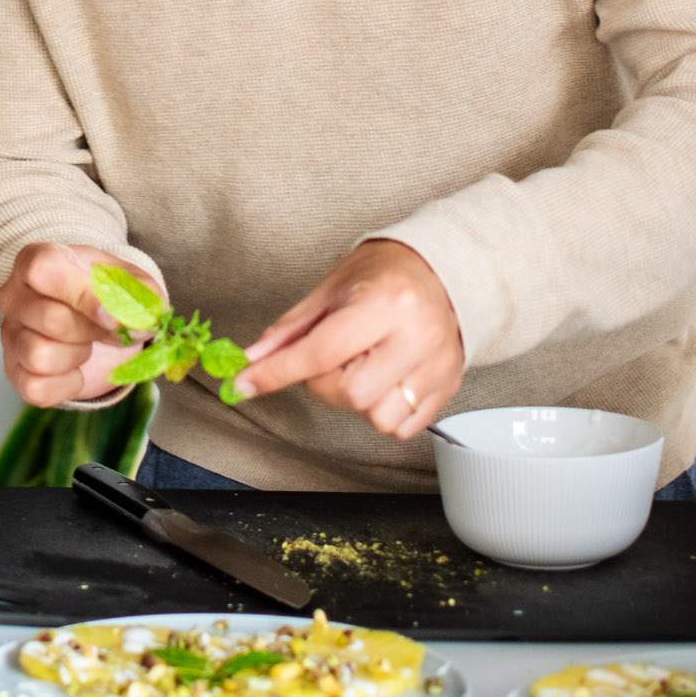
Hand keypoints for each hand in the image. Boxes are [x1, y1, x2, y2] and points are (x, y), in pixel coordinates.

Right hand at [0, 243, 158, 406]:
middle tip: (107, 327)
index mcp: (37, 260)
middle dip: (93, 331)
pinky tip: (76, 367)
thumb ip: (138, 296)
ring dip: (78, 356)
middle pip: (52, 320)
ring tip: (86, 344)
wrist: (100, 321)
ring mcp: (10, 335)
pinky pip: (37, 388)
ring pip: (40, 356)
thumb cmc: (108, 293)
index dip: (84, 296)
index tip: (113, 315)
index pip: (43, 270)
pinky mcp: (15, 372)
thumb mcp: (132, 283)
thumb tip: (133, 321)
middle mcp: (14, 296)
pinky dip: (67, 384)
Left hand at [237, 240, 463, 439]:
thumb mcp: (330, 289)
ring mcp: (437, 365)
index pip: (321, 353)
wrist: (440, 269)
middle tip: (329, 359)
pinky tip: (383, 379)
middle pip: (351, 393)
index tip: (246, 383)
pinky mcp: (449, 386)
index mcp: (386, 304)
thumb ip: (290, 330)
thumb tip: (253, 360)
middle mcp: (417, 336)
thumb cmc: (384, 274)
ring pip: (379, 418)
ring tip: (361, 366)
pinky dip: (382, 410)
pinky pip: (403, 427)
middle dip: (323, 384)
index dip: (277, 372)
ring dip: (355, 401)